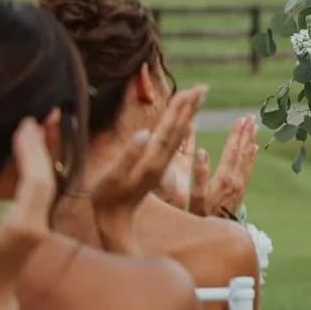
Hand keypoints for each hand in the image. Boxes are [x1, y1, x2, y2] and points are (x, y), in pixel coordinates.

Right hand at [0, 116, 57, 309]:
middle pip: (47, 178)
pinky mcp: (39, 224)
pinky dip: (42, 169)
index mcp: (24, 224)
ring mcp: (42, 223)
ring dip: (46, 155)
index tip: (25, 128)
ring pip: (50, 182)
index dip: (31, 153)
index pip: (34, 181)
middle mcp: (40, 221)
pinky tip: (37, 154)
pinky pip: (45, 190)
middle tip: (37, 118)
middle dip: (42, 147)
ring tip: (42, 128)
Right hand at [87, 86, 205, 254]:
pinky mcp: (158, 168)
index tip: (190, 91)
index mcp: (153, 160)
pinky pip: (175, 146)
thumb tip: (145, 133)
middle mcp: (161, 161)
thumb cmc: (108, 198)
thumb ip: (130, 156)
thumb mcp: (115, 177)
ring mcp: (161, 165)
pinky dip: (182, 131)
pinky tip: (187, 123)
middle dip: (190, 108)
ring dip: (189, 115)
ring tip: (199, 98)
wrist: (115, 221)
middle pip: (179, 130)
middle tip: (203, 88)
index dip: (179, 110)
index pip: (170, 130)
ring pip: (180, 136)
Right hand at [190, 115, 256, 217]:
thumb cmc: (199, 215)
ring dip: (250, 140)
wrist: (214, 232)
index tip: (240, 119)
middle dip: (246, 133)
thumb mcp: (195, 196)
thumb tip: (202, 152)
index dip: (236, 134)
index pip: (232, 151)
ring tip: (254, 126)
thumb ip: (199, 174)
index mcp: (224, 178)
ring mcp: (240, 184)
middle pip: (242, 152)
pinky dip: (251, 155)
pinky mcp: (240, 189)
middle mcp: (236, 180)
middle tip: (250, 116)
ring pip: (247, 158)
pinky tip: (254, 147)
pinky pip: (248, 167)